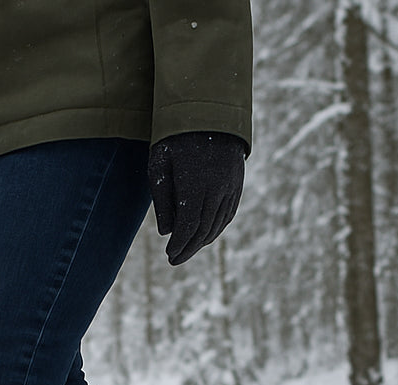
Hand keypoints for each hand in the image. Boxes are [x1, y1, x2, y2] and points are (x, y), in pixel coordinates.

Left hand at [148, 132, 246, 265]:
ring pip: (218, 224)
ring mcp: (230, 185)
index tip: (169, 255)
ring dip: (202, 241)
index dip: (179, 244)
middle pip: (204, 229)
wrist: (209, 109)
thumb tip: (166, 232)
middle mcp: (217, 187)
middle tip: (174, 261)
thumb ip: (162, 199)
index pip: (189, 224)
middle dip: (189, 248)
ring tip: (186, 250)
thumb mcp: (159, 164)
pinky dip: (216, 229)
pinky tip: (205, 236)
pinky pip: (228, 213)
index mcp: (195, 182)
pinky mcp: (237, 183)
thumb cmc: (175, 136)